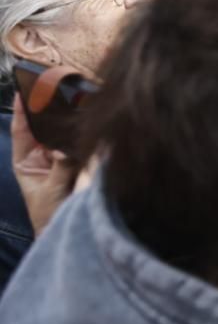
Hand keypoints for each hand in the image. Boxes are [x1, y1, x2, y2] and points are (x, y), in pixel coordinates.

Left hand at [11, 95, 79, 232]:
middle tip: (56, 87)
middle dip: (49, 108)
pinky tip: (91, 121)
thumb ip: (61, 168)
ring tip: (75, 99)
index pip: (23, 129)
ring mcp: (63, 158)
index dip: (22, 109)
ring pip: (64, 134)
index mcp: (27, 161)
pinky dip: (84, 133)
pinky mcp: (81, 161)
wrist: (68, 236)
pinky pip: (81, 143)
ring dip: (69, 120)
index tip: (23, 89)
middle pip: (45, 127)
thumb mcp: (52, 190)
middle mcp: (44, 156)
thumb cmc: (50, 216)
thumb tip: (66, 148)